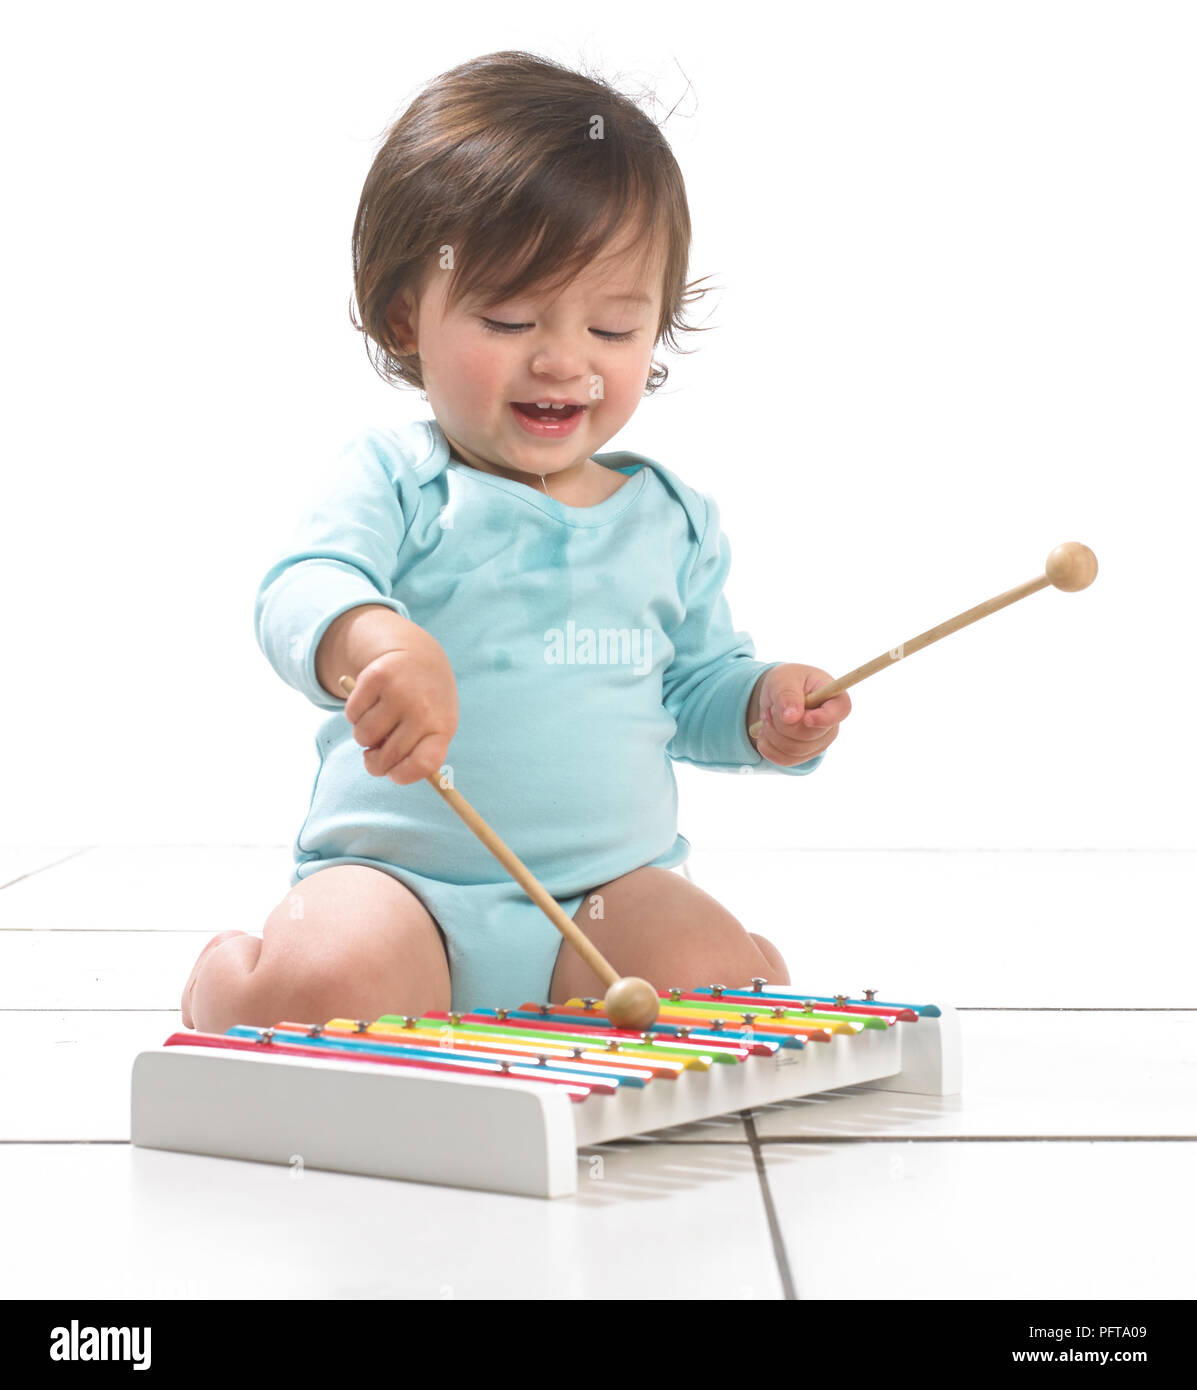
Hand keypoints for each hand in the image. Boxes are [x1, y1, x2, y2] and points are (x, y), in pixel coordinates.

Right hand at [342, 638, 457, 784]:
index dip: (403, 776)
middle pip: (387, 757)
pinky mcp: (376, 676)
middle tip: (376, 751)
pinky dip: (355, 715)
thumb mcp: (433, 727)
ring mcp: (400, 691)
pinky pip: (351, 714)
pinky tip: (371, 702)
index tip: (392, 774)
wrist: (418, 657)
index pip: (424, 764)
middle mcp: (423, 709)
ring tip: (379, 721)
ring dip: (364, 736)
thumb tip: (390, 772)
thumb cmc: (425, 705)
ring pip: (363, 737)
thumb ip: (415, 755)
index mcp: (442, 726)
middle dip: (375, 761)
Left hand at [750, 663, 850, 765]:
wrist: (779, 695)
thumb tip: (791, 717)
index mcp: (834, 697)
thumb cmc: (787, 681)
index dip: (825, 718)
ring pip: (795, 750)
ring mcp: (820, 741)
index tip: (806, 718)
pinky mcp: (806, 754)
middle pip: (809, 734)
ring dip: (772, 734)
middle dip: (782, 723)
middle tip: (771, 709)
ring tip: (767, 717)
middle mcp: (832, 723)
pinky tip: (765, 732)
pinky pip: (786, 760)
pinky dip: (768, 747)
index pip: (840, 711)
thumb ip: (787, 694)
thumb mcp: (783, 679)